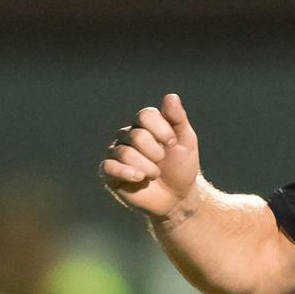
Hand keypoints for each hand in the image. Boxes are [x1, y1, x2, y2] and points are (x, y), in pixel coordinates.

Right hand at [101, 93, 202, 218]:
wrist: (177, 197)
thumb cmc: (181, 167)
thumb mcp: (186, 141)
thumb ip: (177, 119)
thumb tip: (170, 96)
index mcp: (144, 124)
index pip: (146, 115)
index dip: (162, 130)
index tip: (173, 143)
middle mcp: (127, 135)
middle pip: (137, 136)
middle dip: (156, 152)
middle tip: (162, 161)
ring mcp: (116, 153)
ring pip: (125, 152)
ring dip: (147, 167)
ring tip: (155, 175)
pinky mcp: (109, 173)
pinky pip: (108, 167)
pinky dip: (126, 172)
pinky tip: (139, 178)